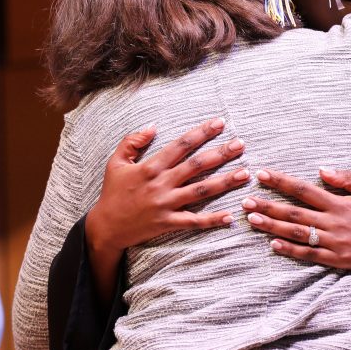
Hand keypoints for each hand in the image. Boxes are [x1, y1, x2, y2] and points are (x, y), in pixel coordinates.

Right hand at [85, 118, 250, 255]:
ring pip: (201, 191)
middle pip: (197, 165)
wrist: (105, 227)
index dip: (202, 133)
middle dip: (221, 153)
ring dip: (225, 182)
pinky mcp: (168, 223)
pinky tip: (230, 216)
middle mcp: (161, 184)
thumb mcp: (116, 162)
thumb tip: (153, 126)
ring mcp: (166, 204)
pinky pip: (194, 221)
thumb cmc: (113, 192)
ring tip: (245, 173)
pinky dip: (212, 220)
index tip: (220, 122)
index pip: (181, 145)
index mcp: (150, 167)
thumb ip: (132, 141)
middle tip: (240, 144)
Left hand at [245, 167, 350, 277]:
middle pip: (294, 212)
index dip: (281, 182)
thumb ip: (345, 178)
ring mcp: (333, 242)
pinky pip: (309, 254)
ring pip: (297, 233)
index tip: (262, 174)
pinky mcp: (336, 259)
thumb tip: (321, 170)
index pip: (304, 189)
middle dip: (268, 205)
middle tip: (245, 201)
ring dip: (272, 226)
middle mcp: (333, 222)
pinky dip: (290, 250)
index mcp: (339, 203)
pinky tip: (273, 245)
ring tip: (252, 220)